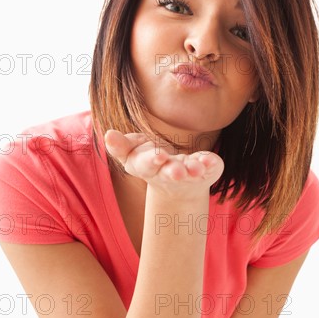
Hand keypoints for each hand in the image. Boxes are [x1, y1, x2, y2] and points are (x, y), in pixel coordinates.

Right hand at [104, 130, 223, 199]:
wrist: (180, 183)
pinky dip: (210, 164)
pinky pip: (210, 168)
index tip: (159, 156)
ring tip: (196, 168)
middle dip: (171, 171)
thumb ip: (120, 145)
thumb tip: (108, 134)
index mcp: (146, 166)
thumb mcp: (133, 150)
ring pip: (189, 173)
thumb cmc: (151, 159)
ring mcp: (188, 174)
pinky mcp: (206, 171)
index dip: (150, 161)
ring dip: (192, 170)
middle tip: (177, 171)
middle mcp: (167, 173)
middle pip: (166, 173)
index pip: (144, 164)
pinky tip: (210, 160)